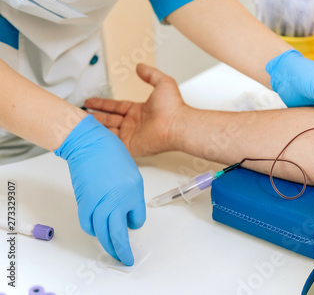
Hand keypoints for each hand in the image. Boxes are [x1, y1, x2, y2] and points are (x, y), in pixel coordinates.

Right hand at [55, 115, 145, 265]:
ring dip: (108, 246)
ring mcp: (100, 203)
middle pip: (119, 235)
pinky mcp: (84, 203)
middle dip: (123, 251)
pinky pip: (89, 225)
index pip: (138, 219)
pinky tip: (97, 232)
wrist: (89, 145)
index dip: (135, 224)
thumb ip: (132, 196)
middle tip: (125, 259)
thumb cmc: (111, 154)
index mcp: (134, 192)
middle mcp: (117, 200)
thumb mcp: (132, 174)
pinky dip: (93, 231)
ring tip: (112, 252)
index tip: (133, 226)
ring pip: (103, 234)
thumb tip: (127, 213)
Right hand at [84, 64, 185, 156]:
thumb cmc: (173, 107)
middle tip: (80, 113)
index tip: (90, 101)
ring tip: (79, 123)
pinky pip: (111, 143)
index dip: (102, 104)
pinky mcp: (129, 146)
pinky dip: (100, 139)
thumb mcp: (162, 82)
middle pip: (109, 119)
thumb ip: (150, 74)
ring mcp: (131, 135)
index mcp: (139, 110)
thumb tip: (140, 67)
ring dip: (94, 127)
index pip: (116, 106)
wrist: (176, 124)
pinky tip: (89, 135)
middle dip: (94, 116)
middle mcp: (134, 123)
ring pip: (107, 131)